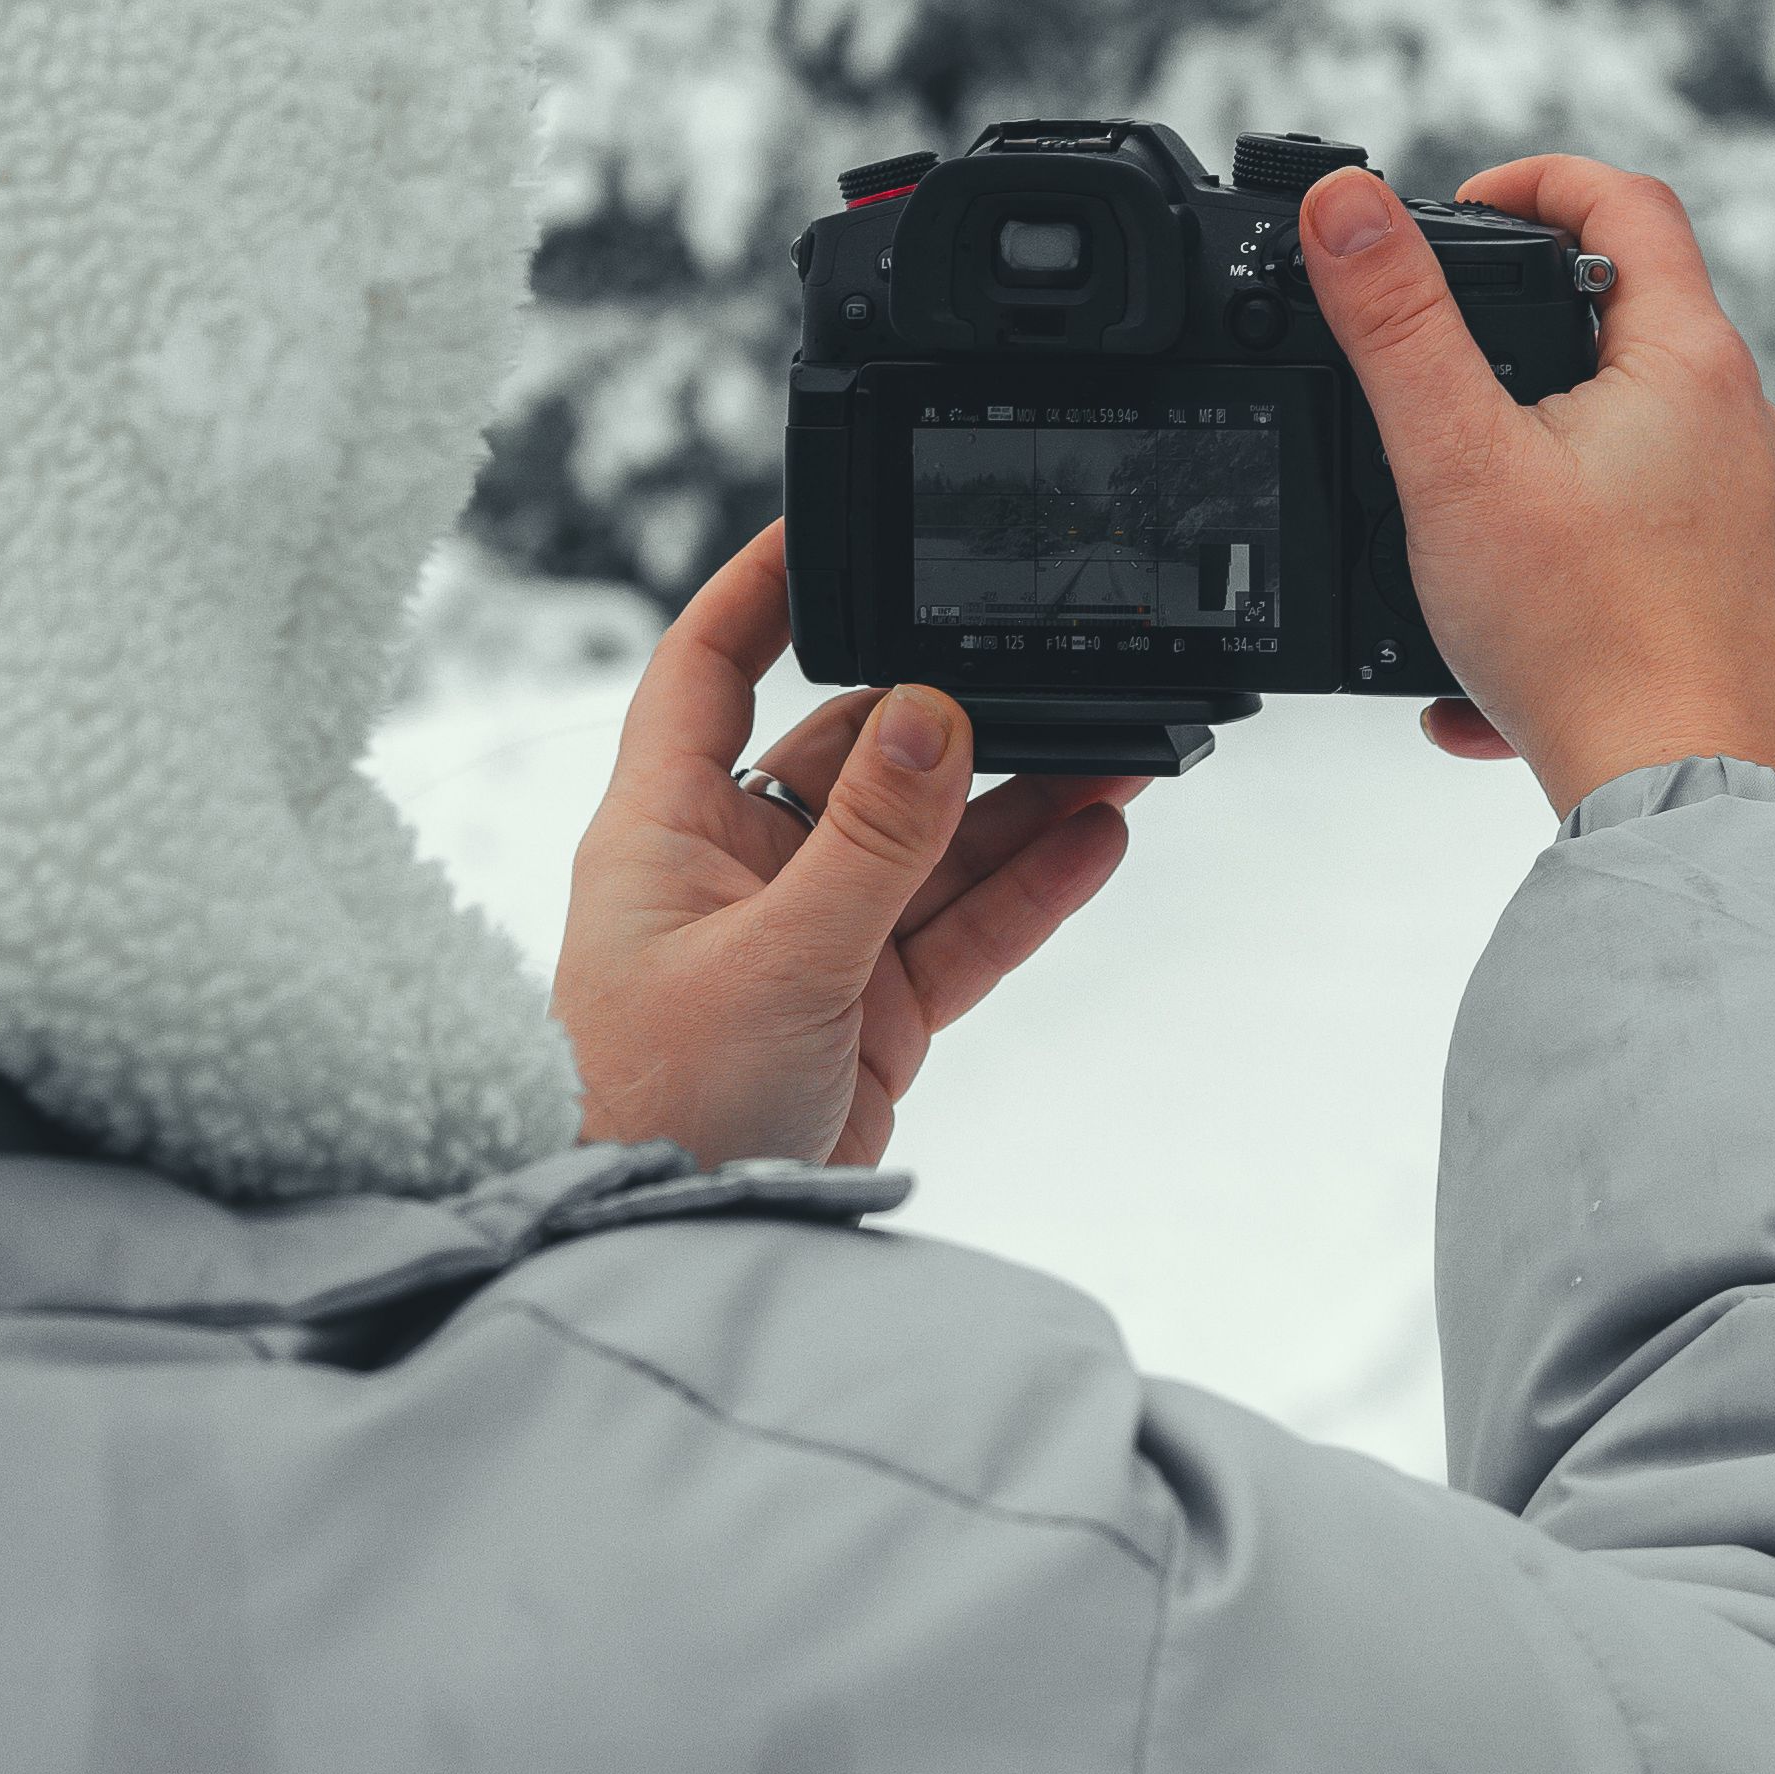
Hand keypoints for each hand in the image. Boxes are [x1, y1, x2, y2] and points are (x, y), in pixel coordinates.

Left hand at [550, 522, 1147, 1167]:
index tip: (835, 526)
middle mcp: (740, 869)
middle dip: (955, 714)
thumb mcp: (773, 958)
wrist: (671, 1247)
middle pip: (858, 753)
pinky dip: (1028, 887)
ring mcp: (813, 939)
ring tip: (1120, 749)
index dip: (764, 591)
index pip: (708, 667)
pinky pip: (962, 928)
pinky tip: (1096, 836)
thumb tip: (934, 710)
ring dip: (1020, 799)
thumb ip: (870, 839)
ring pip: (931, 843)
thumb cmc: (655, 1104)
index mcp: (667, 828)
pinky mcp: (872, 1012)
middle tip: (1051, 669)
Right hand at [1296, 156, 1774, 816]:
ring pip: (1643, 460)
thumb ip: (1395, 325)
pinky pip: (1659, 565)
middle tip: (1446, 387)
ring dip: (1550, 479)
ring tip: (1467, 544)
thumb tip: (1346, 207)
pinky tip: (1502, 664)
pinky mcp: (1762, 610)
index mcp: (1691, 367)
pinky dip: (1581, 584)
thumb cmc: (1586, 642)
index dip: (1537, 183)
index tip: (1467, 213)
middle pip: (1635, 333)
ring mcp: (1766, 525)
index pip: (1626, 205)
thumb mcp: (1455, 463)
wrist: (1685, 804)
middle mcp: (1753, 432)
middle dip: (1528, 349)